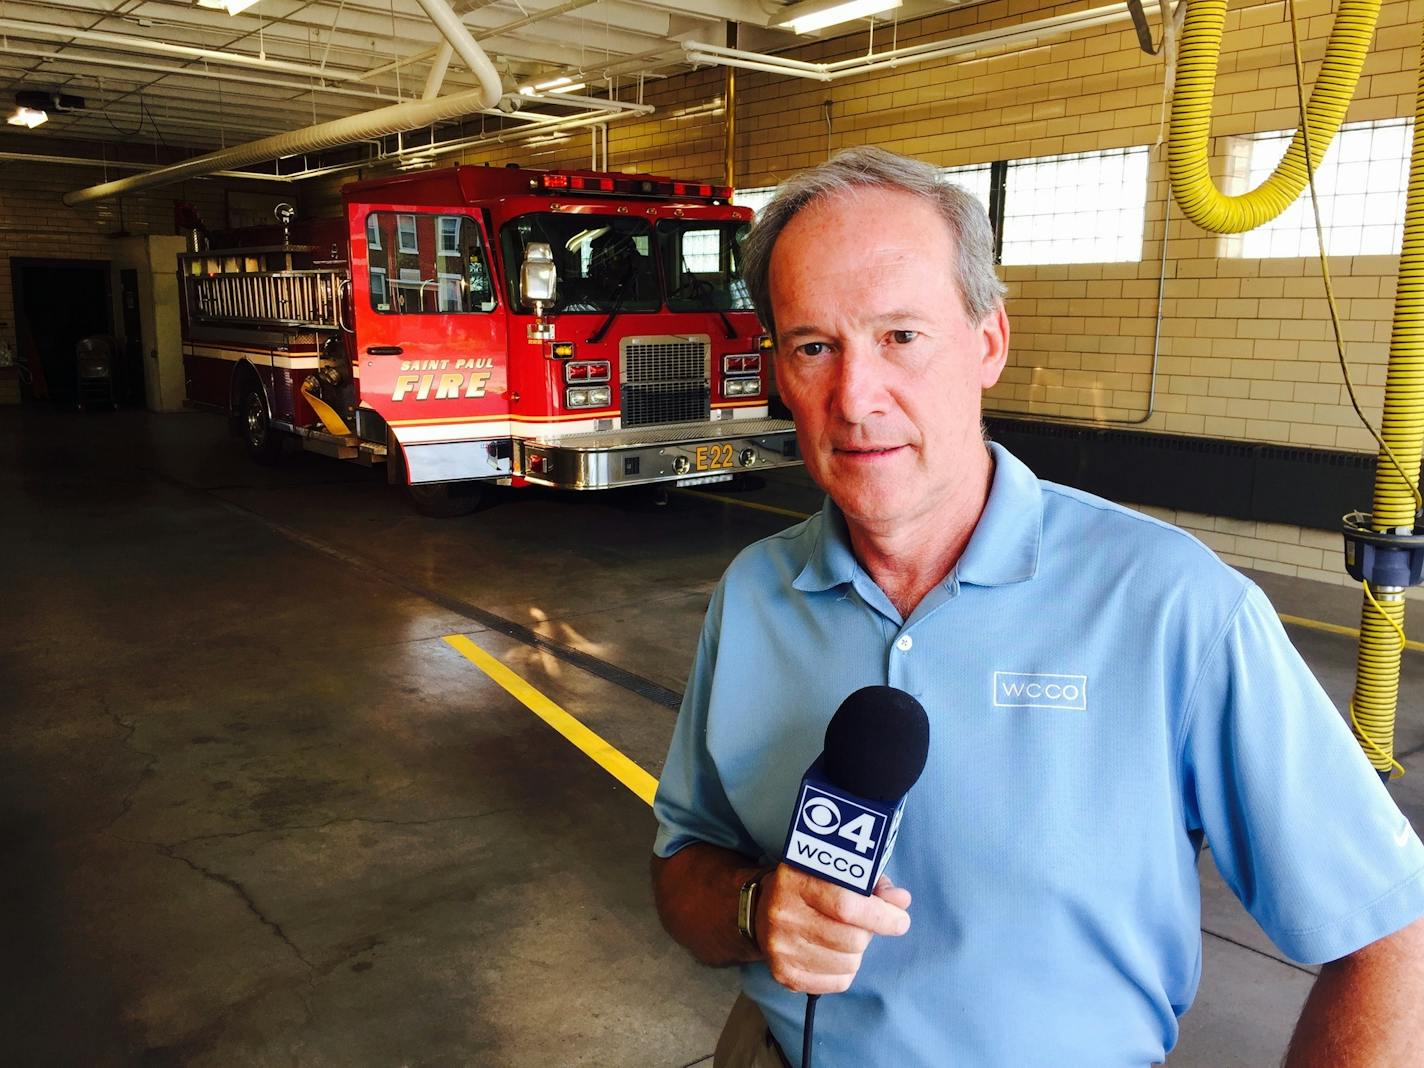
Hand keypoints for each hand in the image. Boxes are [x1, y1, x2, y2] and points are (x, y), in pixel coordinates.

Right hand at [755, 866, 911, 993]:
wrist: (761, 910)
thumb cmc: (809, 887)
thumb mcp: (835, 872)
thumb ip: (871, 884)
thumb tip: (902, 900)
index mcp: (797, 880)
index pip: (846, 905)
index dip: (881, 916)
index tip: (900, 920)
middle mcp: (784, 914)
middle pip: (851, 938)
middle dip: (868, 933)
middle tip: (862, 925)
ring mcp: (781, 947)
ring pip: (849, 963)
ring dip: (856, 952)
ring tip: (843, 936)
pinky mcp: (783, 973)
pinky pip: (837, 982)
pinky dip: (844, 970)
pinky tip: (832, 953)